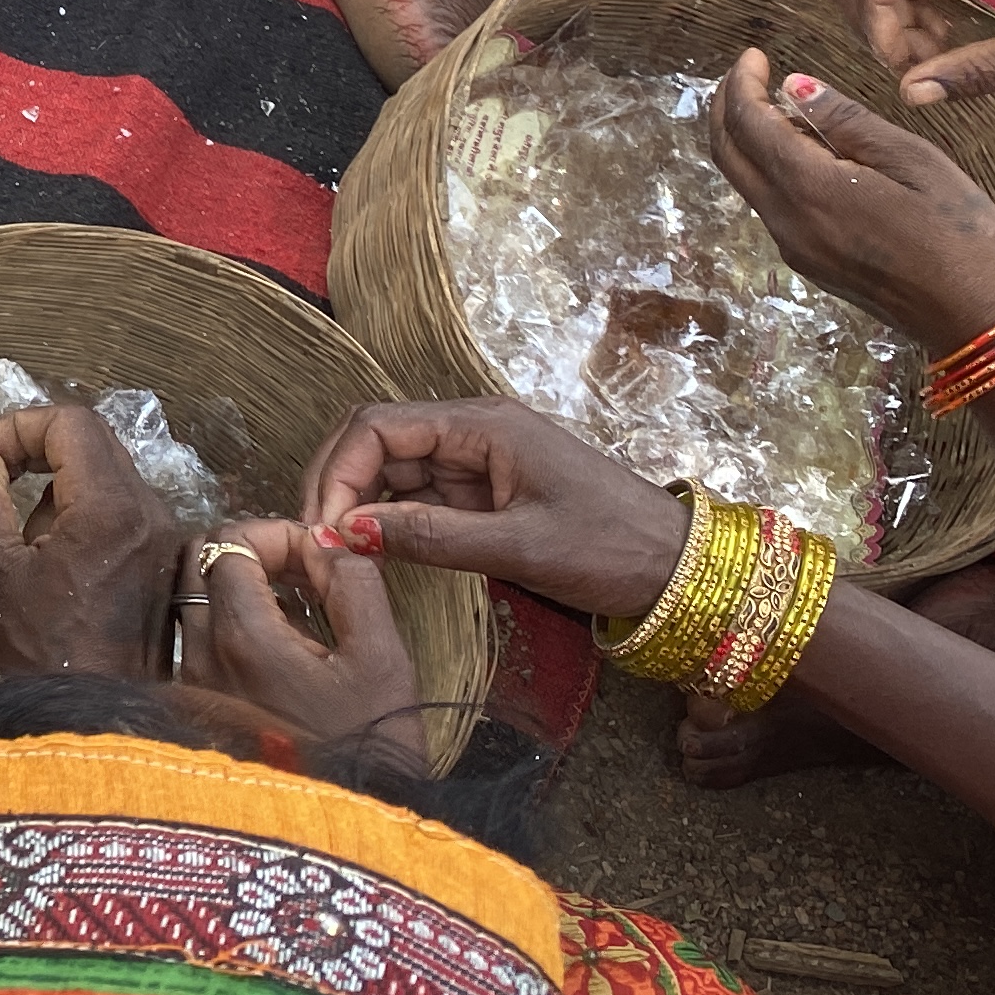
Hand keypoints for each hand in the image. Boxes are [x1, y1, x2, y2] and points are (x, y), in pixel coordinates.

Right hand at [0, 400, 180, 681]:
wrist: (99, 723)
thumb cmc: (44, 652)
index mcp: (110, 506)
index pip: (67, 421)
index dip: (15, 427)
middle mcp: (149, 510)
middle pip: (86, 444)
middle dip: (28, 459)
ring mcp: (161, 536)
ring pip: (98, 477)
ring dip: (47, 495)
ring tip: (13, 548)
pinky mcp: (161, 562)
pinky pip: (114, 512)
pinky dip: (73, 520)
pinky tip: (46, 568)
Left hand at [180, 520, 425, 762]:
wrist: (347, 832)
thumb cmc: (373, 747)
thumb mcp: (382, 659)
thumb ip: (353, 583)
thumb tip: (327, 539)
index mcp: (242, 636)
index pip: (230, 542)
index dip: (276, 533)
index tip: (319, 555)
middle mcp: (200, 656)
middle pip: (198, 561)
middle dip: (249, 550)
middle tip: (304, 572)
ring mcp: (191, 684)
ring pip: (193, 599)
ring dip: (238, 586)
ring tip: (298, 607)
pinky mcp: (196, 708)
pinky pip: (197, 639)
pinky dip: (229, 623)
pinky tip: (281, 647)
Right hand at [303, 398, 687, 616]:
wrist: (677, 569)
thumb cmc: (611, 548)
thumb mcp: (519, 547)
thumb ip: (431, 537)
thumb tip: (348, 532)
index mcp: (482, 425)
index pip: (379, 427)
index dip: (338, 470)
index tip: (322, 524)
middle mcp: (472, 433)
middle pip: (378, 443)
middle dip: (339, 485)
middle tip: (317, 540)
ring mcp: (477, 463)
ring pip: (393, 472)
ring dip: (360, 506)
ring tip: (338, 552)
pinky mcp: (484, 494)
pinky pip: (420, 498)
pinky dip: (390, 522)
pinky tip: (373, 552)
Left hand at [705, 50, 994, 343]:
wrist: (977, 321)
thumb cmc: (962, 235)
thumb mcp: (915, 162)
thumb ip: (848, 123)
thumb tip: (794, 87)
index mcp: (810, 189)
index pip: (748, 124)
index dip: (743, 84)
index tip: (754, 55)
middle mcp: (787, 221)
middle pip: (728, 154)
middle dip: (727, 107)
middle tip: (748, 74)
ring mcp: (794, 247)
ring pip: (744, 181)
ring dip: (744, 138)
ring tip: (775, 103)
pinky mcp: (809, 263)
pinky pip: (768, 204)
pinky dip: (767, 167)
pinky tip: (800, 149)